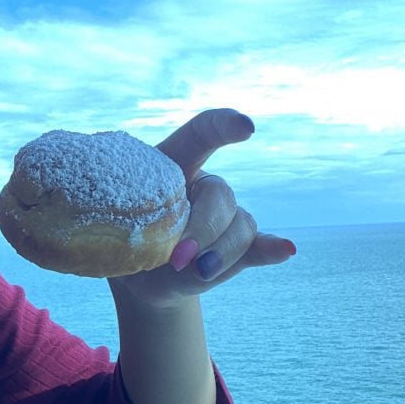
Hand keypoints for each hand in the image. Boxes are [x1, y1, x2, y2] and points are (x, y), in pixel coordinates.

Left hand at [109, 108, 295, 307]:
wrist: (139, 277)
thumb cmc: (122, 239)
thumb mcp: (120, 228)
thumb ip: (141, 233)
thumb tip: (167, 248)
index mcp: (172, 165)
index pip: (201, 134)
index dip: (224, 126)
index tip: (246, 129)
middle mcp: (204, 185)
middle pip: (219, 195)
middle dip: (203, 228)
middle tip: (179, 257)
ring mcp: (226, 216)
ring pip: (239, 225)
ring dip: (221, 251)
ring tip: (198, 273)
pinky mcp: (239, 247)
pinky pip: (258, 245)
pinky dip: (270, 249)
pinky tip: (284, 249)